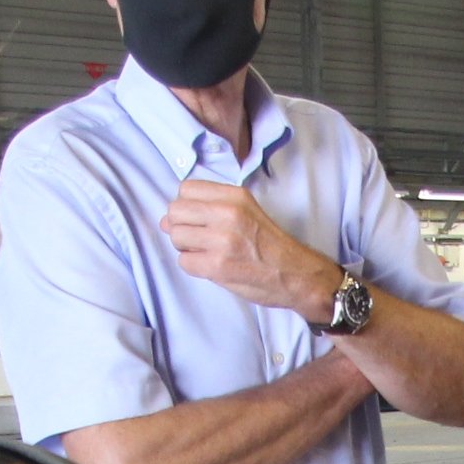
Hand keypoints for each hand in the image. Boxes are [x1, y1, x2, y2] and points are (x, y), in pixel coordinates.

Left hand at [164, 180, 341, 320]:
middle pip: (175, 211)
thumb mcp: (247, 211)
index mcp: (235, 196)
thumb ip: (210, 208)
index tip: (198, 218)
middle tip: (199, 238)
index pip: (186, 189)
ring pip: (176, 236)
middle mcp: (228, 213)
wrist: (296, 274)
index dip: (186, 206)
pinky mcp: (217, 265)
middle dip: (180, 226)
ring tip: (207, 252)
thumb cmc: (270, 245)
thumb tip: (166, 220)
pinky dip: (194, 266)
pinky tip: (212, 266)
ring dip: (186, 247)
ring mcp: (222, 240)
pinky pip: (183, 262)